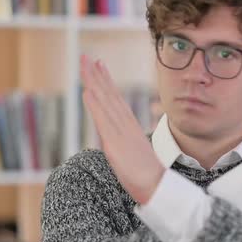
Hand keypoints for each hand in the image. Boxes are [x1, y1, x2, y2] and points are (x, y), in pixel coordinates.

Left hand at [80, 54, 164, 203]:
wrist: (156, 186)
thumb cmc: (145, 174)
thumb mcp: (131, 153)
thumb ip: (122, 141)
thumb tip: (113, 139)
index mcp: (128, 125)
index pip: (114, 98)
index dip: (106, 80)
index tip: (99, 64)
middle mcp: (124, 124)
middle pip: (108, 94)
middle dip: (96, 74)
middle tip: (86, 56)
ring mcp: (119, 132)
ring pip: (104, 101)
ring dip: (93, 81)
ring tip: (85, 64)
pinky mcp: (114, 142)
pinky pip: (102, 119)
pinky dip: (95, 103)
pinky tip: (87, 90)